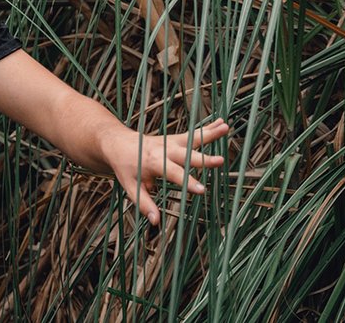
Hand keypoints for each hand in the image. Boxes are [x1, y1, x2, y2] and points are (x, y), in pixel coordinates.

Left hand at [105, 119, 229, 227]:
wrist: (118, 143)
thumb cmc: (125, 166)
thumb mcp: (130, 187)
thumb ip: (144, 204)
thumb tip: (155, 221)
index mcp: (154, 162)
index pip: (173, 173)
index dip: (187, 182)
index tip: (201, 190)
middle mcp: (165, 149)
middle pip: (187, 155)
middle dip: (204, 159)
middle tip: (220, 161)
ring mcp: (171, 142)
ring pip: (193, 137)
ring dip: (210, 133)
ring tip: (226, 128)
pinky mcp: (175, 138)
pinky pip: (194, 134)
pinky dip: (208, 128)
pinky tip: (221, 123)